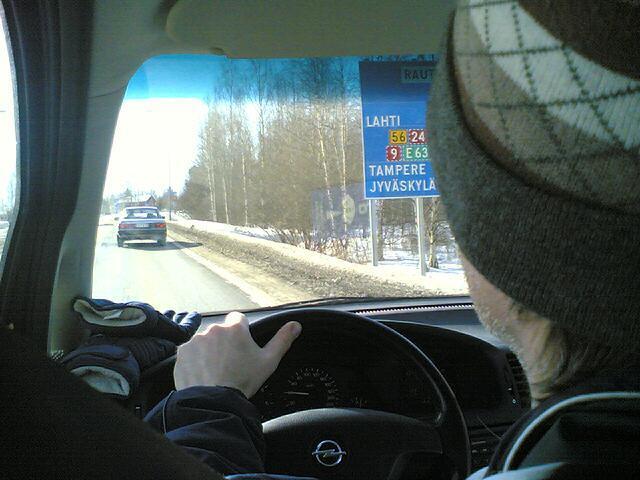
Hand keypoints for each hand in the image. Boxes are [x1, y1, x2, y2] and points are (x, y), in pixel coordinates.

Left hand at [173, 311, 301, 397]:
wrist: (214, 402)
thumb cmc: (243, 381)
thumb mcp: (268, 361)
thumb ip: (282, 340)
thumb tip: (295, 325)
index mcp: (235, 328)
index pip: (238, 319)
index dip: (241, 333)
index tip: (241, 347)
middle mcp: (214, 329)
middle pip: (221, 331)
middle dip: (224, 342)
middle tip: (230, 363)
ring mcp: (196, 340)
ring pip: (205, 341)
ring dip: (209, 351)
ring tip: (215, 371)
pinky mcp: (182, 352)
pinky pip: (190, 352)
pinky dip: (195, 361)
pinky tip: (203, 374)